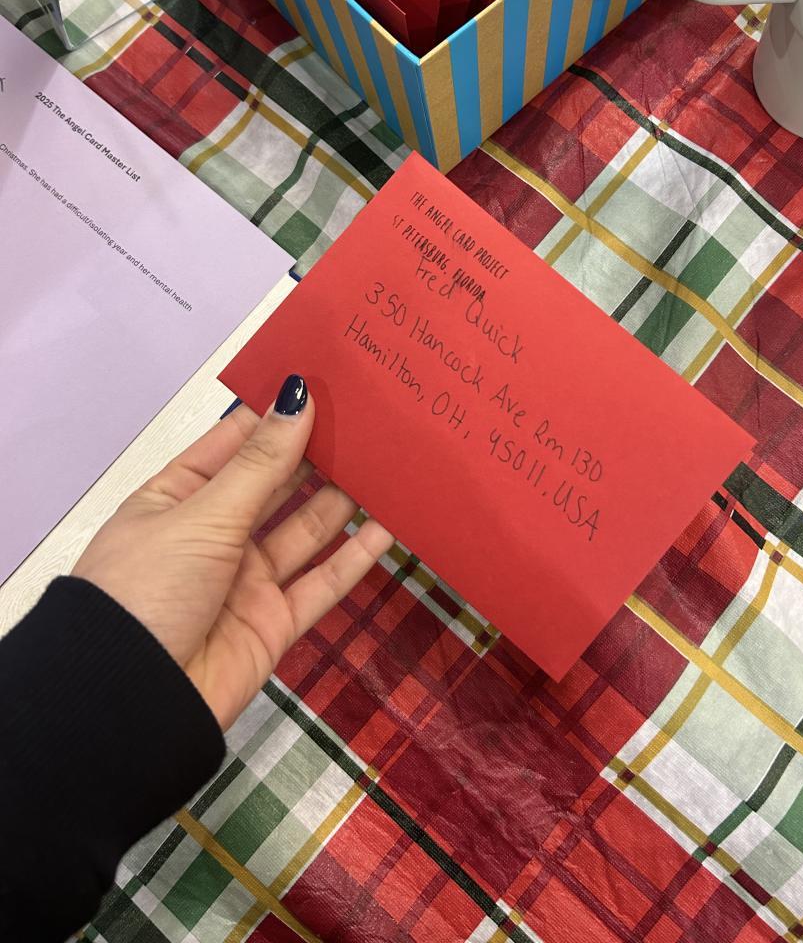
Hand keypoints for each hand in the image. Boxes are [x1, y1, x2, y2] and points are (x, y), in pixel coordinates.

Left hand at [72, 375, 392, 729]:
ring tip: (389, 461)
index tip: (327, 380)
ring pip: (305, 530)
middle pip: (276, 484)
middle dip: (318, 453)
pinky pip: (322, 584)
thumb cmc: (148, 590)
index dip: (277, 414)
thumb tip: (298, 394)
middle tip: (372, 418)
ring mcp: (246, 580)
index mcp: (180, 498)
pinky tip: (390, 527)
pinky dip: (355, 557)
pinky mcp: (274, 623)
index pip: (235, 443)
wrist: (130, 703)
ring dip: (343, 499)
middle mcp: (215, 534)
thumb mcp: (203, 516)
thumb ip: (261, 462)